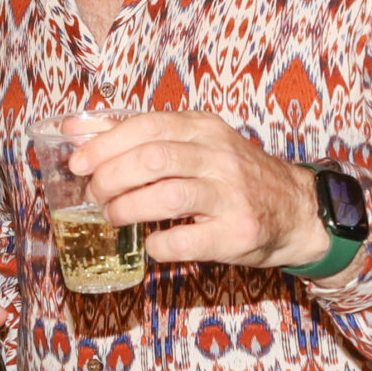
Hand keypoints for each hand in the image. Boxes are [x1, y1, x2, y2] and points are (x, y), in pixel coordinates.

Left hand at [65, 112, 328, 271]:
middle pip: (151, 159)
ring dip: (127, 209)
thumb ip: (140, 136)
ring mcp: (231, 195)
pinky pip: (182, 240)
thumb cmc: (232, 177)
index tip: (78, 163)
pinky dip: (156, 245)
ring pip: (166, 195)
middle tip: (94, 195)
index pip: (146, 125)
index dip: (105, 144)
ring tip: (114, 216)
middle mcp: (219, 156)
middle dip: (110, 178)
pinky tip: (151, 244)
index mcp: (204, 128)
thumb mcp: (195, 143)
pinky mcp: (237, 232)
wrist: (295, 210)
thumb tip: (75, 130)